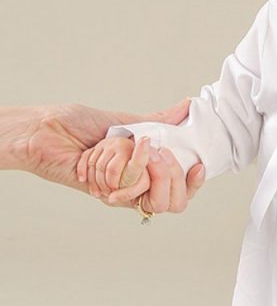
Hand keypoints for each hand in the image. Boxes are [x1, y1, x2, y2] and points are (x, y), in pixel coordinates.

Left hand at [20, 100, 204, 210]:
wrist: (49, 132)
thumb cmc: (79, 125)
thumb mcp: (127, 121)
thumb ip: (159, 121)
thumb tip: (188, 107)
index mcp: (148, 165)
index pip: (183, 185)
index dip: (194, 181)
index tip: (198, 166)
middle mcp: (140, 182)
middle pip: (174, 198)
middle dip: (168, 172)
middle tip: (153, 151)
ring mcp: (125, 192)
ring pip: (153, 194)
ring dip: (135, 164)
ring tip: (120, 148)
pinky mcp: (109, 196)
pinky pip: (129, 192)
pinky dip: (116, 169)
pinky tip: (101, 156)